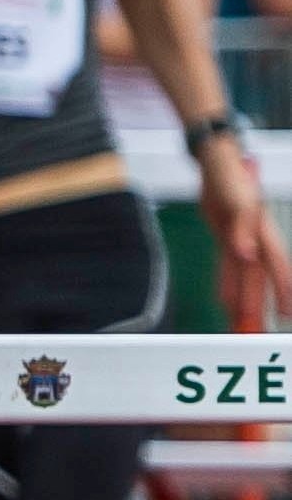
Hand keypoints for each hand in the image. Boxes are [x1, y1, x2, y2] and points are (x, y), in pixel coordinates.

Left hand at [197, 137, 287, 325]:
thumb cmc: (231, 178)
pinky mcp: (227, 240)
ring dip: (243, 304)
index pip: (275, 267)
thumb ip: (243, 226)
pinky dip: (227, 288)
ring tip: (242, 329)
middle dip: (258, 307)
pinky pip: (227, 270)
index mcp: (261, 233)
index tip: (287, 314)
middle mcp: (255, 241)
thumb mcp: (237, 201)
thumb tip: (248, 253)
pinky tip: (227, 306)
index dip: (282, 290)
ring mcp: (242, 242)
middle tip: (256, 334)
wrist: (216, 165)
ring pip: (244, 280)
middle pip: (258, 280)